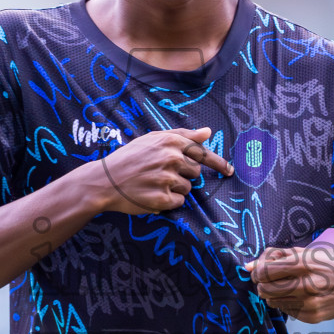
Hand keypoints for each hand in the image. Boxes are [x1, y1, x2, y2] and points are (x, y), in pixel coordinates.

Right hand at [96, 127, 233, 214]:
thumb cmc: (130, 158)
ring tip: (153, 184)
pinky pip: (179, 202)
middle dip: (183, 175)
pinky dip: (169, 201)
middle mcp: (171, 158)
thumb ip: (183, 135)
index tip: (229, 171)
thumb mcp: (153, 139)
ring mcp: (167, 179)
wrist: (104, 180)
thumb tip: (208, 132)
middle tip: (161, 174)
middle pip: (195, 173)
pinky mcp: (162, 198)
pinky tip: (152, 194)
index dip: (219, 164)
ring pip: (187, 188)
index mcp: (171, 142)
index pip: (202, 153)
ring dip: (175, 189)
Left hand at [245, 242, 333, 323]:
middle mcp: (307, 284)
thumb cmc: (327, 263)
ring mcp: (310, 303)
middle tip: (270, 282)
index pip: (264, 272)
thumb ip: (275, 256)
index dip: (256, 273)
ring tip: (287, 288)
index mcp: (303, 264)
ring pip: (273, 302)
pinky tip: (300, 296)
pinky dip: (288, 303)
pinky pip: (287, 311)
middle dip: (262, 285)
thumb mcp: (304, 252)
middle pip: (264, 290)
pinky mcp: (313, 316)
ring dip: (274, 295)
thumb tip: (248, 267)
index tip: (259, 272)